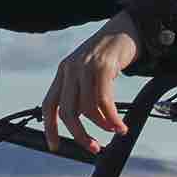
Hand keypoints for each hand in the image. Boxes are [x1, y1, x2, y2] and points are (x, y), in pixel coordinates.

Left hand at [43, 12, 142, 153]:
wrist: (126, 29)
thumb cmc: (109, 55)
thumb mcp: (89, 72)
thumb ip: (81, 93)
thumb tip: (81, 122)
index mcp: (63, 72)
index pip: (49, 104)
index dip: (50, 128)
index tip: (55, 146)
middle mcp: (70, 69)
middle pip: (68, 112)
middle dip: (80, 134)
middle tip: (93, 147)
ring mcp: (86, 67)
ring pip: (87, 109)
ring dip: (102, 125)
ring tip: (115, 129)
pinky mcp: (103, 66)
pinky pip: (104, 101)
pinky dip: (113, 118)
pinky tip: (120, 125)